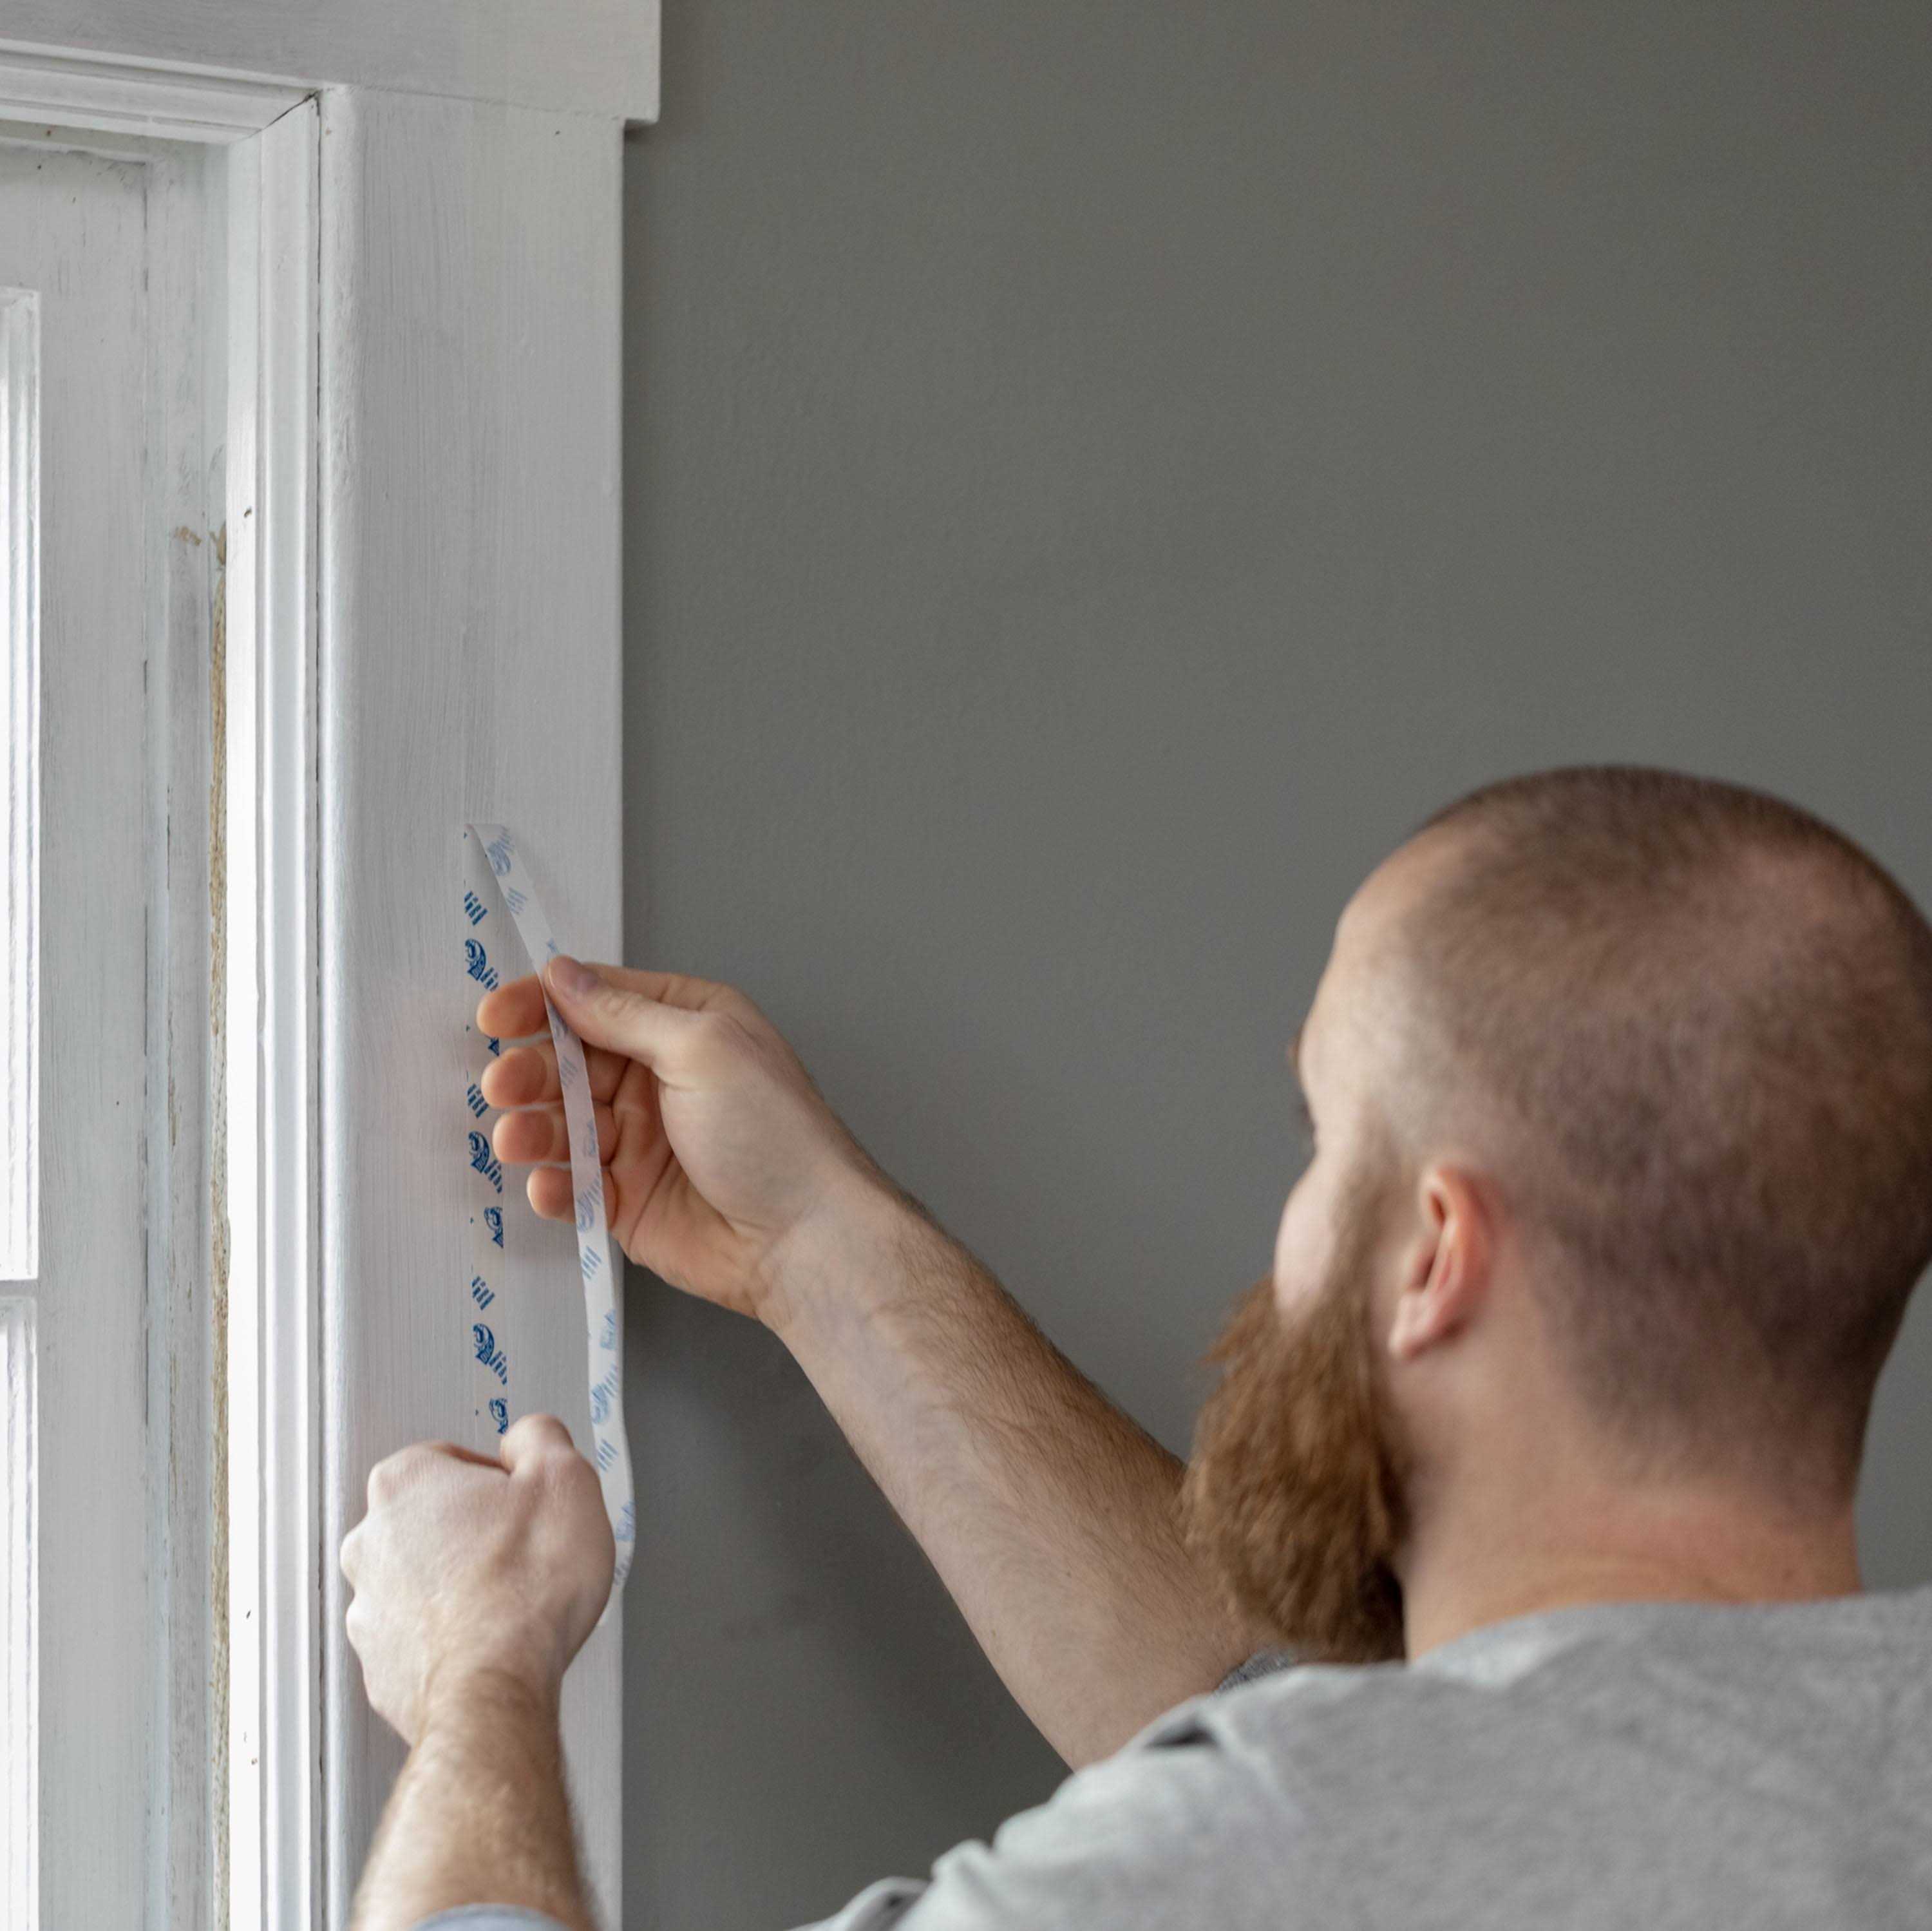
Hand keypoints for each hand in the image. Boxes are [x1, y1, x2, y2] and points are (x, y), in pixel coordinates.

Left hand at [340, 1414, 613, 1745]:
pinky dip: (453, 1636)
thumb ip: (542, 1437)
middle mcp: (371, 1542)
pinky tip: (494, 1639)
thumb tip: (530, 1439)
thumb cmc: (525, 1590)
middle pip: (436, 1518)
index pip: (456, 1458)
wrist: (498, 1689)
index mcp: (405, 1483)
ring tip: (514, 1601)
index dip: (503, 1481)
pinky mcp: (380, 1666)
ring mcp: (369, 1608)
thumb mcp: (565, 1478)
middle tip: (525, 1551)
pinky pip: (422, 1636)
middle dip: (478, 1531)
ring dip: (463, 1585)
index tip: (527, 1504)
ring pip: (426, 1580)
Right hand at [475, 958, 892, 1324]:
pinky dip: (554, 1186)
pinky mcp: (628, 1198)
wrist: (804, 1238)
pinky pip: (573, 1184)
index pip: (598, 999)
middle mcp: (660, 1077)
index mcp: (686, 1024)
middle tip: (503, 1085)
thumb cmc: (773, 1133)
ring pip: (563, 1124)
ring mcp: (643, 1140)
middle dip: (529, 1072)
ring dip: (531, 1129)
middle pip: (569, 1062)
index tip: (494, 1014)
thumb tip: (564, 976)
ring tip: (517, 1138)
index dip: (541, 1003)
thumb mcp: (702, 1047)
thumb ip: (625, 1014)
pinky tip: (549, 1186)